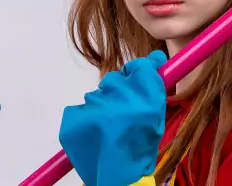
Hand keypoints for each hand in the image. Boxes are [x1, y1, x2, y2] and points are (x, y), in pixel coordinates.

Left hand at [59, 50, 167, 185]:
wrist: (120, 177)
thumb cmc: (141, 145)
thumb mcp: (156, 114)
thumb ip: (153, 85)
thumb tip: (153, 58)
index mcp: (145, 95)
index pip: (139, 66)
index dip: (137, 71)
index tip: (137, 76)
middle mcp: (119, 97)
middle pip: (114, 80)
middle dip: (118, 92)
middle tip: (122, 113)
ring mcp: (94, 107)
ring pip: (96, 96)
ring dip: (102, 107)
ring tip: (109, 129)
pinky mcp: (75, 119)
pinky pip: (80, 109)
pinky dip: (86, 119)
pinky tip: (96, 134)